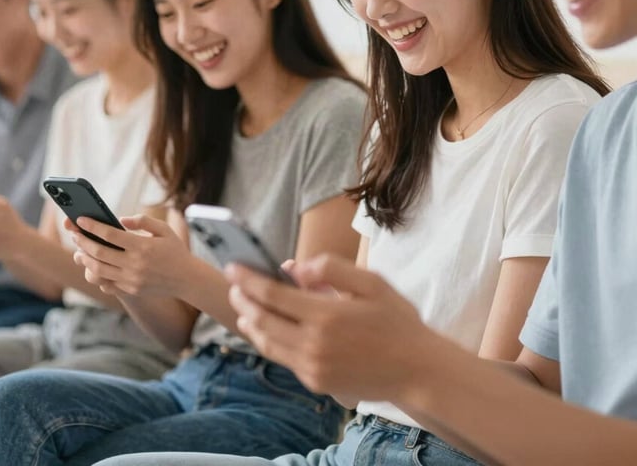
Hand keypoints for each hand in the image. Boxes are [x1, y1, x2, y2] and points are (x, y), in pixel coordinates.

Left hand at [69, 214, 192, 298]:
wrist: (186, 278)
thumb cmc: (175, 250)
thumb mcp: (164, 229)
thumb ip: (143, 221)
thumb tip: (121, 219)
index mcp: (142, 246)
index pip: (110, 234)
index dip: (93, 226)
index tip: (81, 219)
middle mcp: (135, 264)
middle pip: (99, 252)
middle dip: (83, 242)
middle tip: (75, 234)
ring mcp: (131, 279)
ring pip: (98, 270)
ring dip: (85, 260)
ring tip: (79, 252)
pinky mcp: (130, 290)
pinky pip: (107, 284)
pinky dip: (96, 275)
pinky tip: (93, 267)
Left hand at [226, 253, 432, 400]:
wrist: (417, 370)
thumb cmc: (396, 320)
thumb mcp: (371, 282)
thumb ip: (331, 268)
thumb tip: (295, 267)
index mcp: (326, 315)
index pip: (272, 295)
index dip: (247, 280)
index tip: (232, 267)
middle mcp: (314, 344)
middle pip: (262, 320)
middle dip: (242, 300)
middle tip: (234, 285)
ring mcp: (313, 367)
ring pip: (267, 343)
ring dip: (250, 322)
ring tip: (244, 307)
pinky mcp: (317, 382)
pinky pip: (284, 358)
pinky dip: (269, 340)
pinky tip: (267, 329)